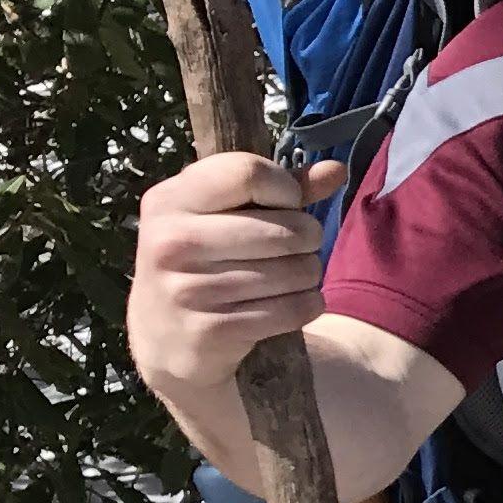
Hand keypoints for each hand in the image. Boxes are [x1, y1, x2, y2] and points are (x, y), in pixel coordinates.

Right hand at [128, 151, 343, 394]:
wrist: (166, 332)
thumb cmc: (204, 257)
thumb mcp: (224, 212)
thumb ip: (281, 187)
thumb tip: (336, 170)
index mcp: (170, 200)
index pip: (249, 173)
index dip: (285, 188)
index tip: (284, 204)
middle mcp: (172, 241)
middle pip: (288, 229)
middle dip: (308, 237)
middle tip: (295, 246)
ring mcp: (187, 289)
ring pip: (298, 271)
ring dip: (308, 273)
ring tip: (288, 275)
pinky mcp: (211, 330)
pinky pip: (294, 309)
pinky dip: (307, 305)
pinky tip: (288, 302)